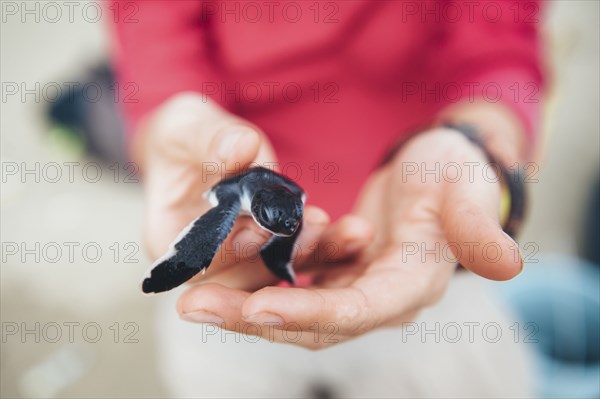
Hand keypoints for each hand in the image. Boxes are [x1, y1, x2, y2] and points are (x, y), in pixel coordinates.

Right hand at [139, 93, 368, 289]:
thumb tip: (238, 147)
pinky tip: (354, 232)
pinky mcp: (270, 249)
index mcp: (168, 240)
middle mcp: (207, 262)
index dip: (229, 248)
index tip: (260, 225)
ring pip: (279, 268)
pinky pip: (299, 253)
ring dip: (312, 251)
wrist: (203, 145)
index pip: (200, 260)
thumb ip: (208, 138)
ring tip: (344, 230)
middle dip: (282, 252)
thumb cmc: (183, 138)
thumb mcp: (185, 128)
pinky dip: (325, 245)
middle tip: (316, 225)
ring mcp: (242, 259)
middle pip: (246, 275)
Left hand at [177, 128, 522, 348]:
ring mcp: (355, 291)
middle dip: (253, 318)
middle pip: (312, 323)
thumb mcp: (465, 188)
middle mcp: (380, 299)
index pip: (357, 310)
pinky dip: (254, 286)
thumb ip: (479, 226)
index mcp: (412, 283)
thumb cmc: (452, 173)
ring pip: (293, 313)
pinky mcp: (336, 277)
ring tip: (191, 297)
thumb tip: (509, 263)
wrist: (438, 168)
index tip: (257, 306)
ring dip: (242, 307)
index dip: (310, 312)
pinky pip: (290, 289)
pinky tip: (216, 278)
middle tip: (194, 306)